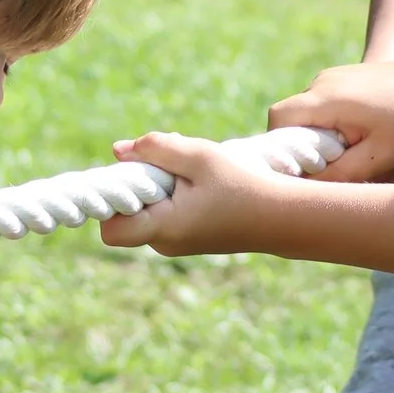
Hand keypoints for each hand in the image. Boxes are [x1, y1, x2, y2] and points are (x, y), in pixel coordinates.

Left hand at [99, 133, 280, 255]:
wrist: (283, 216)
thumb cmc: (244, 185)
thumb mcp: (199, 156)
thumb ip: (156, 148)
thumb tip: (118, 150)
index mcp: (165, 229)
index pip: (110, 230)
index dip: (111, 202)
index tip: (130, 176)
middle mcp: (165, 244)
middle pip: (128, 214)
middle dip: (140, 184)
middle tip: (170, 164)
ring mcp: (177, 243)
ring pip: (148, 210)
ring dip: (160, 185)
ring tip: (193, 171)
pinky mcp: (189, 237)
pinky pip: (165, 213)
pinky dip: (174, 193)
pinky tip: (201, 181)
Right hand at [268, 60, 393, 182]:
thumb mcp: (381, 156)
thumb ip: (342, 174)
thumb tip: (307, 190)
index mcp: (328, 97)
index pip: (278, 120)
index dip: (281, 147)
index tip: (304, 168)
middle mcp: (324, 80)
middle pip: (290, 117)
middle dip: (302, 144)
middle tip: (331, 164)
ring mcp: (334, 75)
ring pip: (307, 112)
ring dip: (319, 133)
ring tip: (354, 147)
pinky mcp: (346, 76)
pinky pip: (323, 103)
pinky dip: (332, 121)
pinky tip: (362, 133)